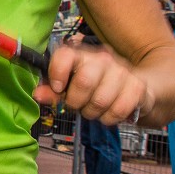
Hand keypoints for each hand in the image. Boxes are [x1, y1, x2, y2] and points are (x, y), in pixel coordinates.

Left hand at [34, 44, 150, 124]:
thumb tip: (37, 95)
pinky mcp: (137, 87)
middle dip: (76, 102)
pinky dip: (109, 118)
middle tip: (77, 105)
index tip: (58, 88)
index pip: (64, 55)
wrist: (134, 89)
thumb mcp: (71, 87)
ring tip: (93, 109)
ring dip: (93, 113)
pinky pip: (118, 111)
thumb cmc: (96, 87)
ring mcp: (122, 71)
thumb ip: (53, 91)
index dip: (57, 74)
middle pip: (84, 82)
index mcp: (81, 55)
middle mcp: (102, 59)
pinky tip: (109, 112)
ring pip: (100, 100)